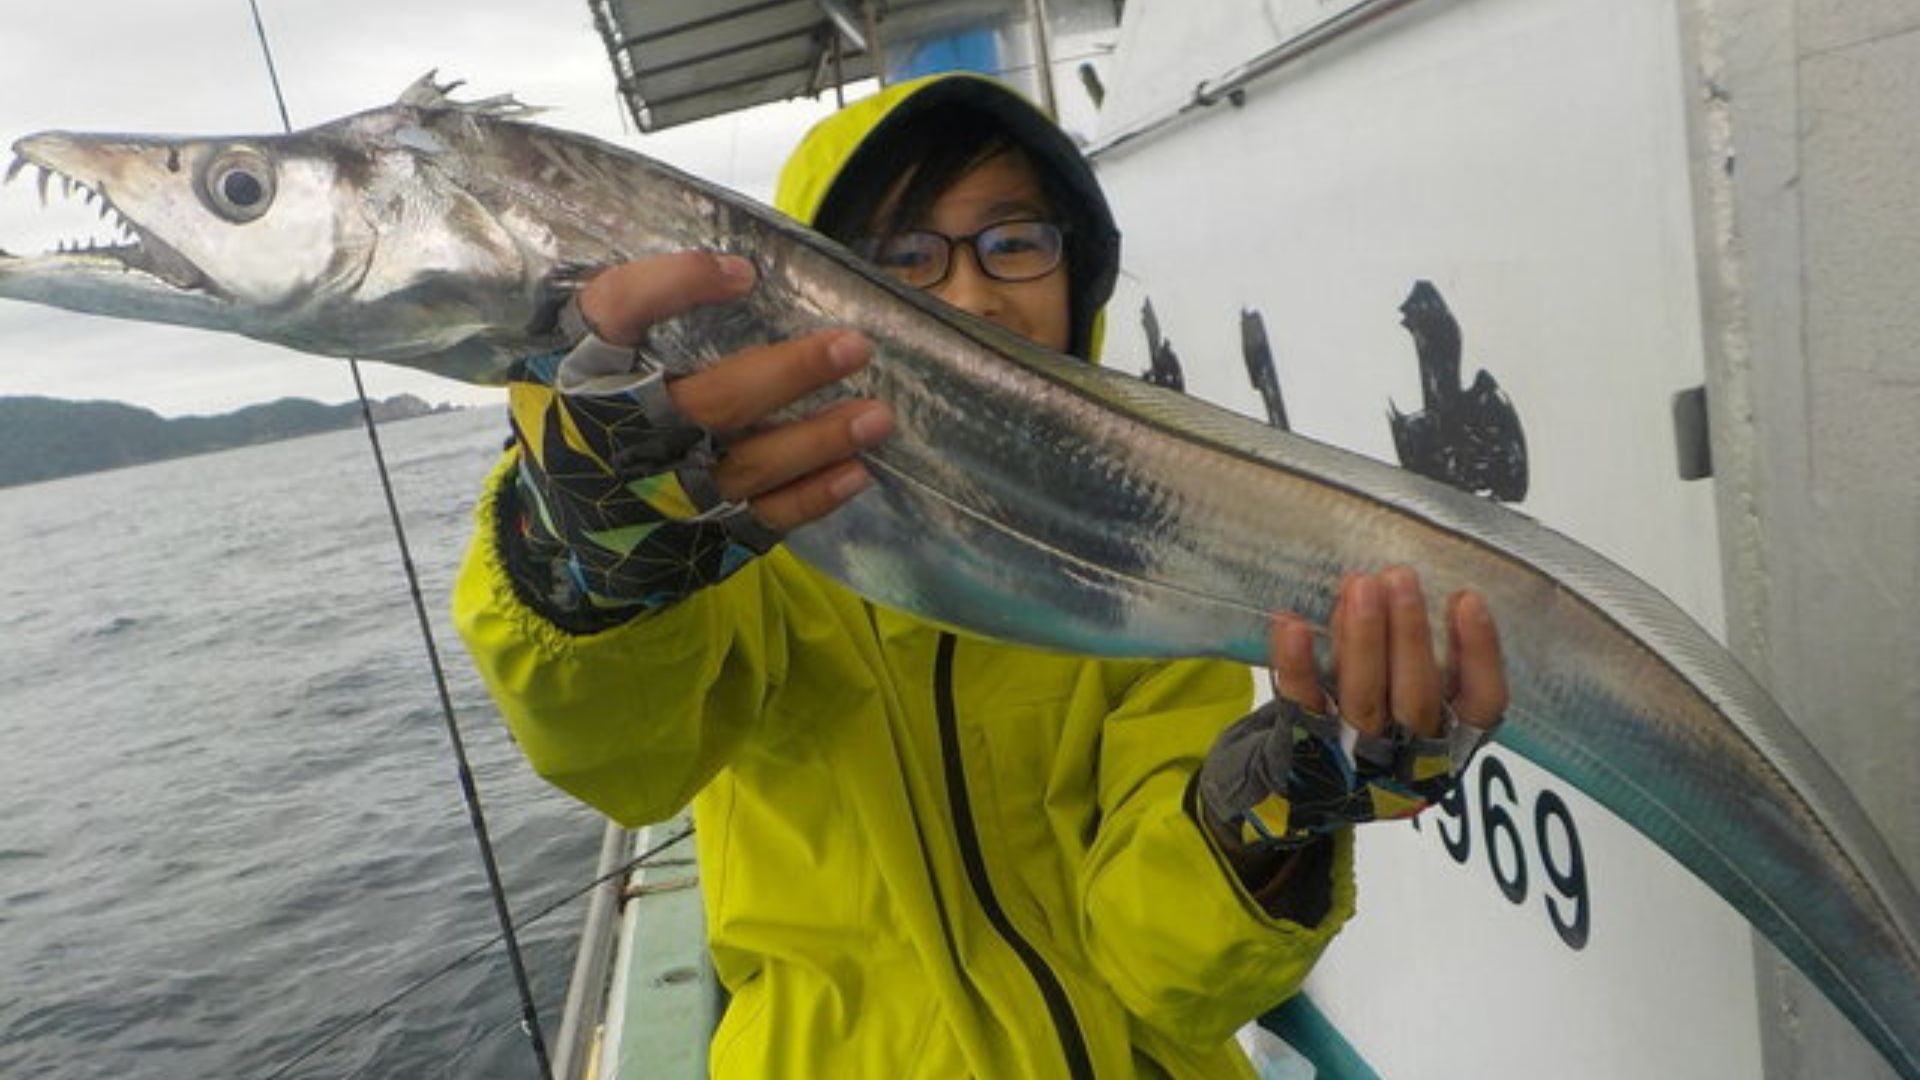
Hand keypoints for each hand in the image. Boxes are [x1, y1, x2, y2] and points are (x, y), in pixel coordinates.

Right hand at [574, 251, 895, 531]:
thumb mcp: (578, 353)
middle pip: (716, 400)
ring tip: (878, 415)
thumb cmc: (588, 412)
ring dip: (820, 439)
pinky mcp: (699, 531)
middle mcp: (626, 432)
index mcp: (585, 370)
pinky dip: (813, 496)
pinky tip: (858, 471)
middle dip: (790, 374)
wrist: (565, 525)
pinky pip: (763, 516)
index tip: (742, 272)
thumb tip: (739, 268)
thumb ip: (634, 311)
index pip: (620, 313)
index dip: (676, 286)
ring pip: (752, 464)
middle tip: (854, 346)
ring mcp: (667, 489)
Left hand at [1199, 566, 1507, 851]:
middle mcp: (1409, 754)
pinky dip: (1297, 664)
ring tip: (1358, 585)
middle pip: (1417, 697)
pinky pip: (1303, 705)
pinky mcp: (1304, 748)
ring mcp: (1355, 756)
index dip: (1480, 654)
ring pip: (1365, 699)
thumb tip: (1395, 584)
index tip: (1467, 599)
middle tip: (1399, 577)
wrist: (1303, 780)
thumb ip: (1411, 650)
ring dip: (1363, 638)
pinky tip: (1292, 624)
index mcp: (1449, 740)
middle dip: (1410, 634)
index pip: (1482, 702)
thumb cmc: (1371, 720)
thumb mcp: (1407, 691)